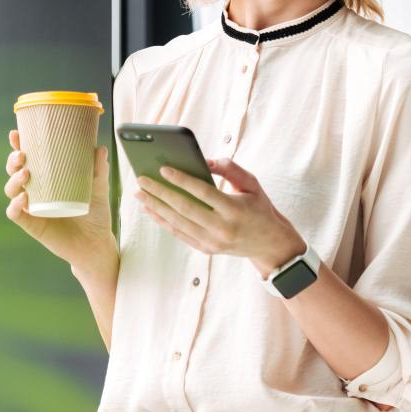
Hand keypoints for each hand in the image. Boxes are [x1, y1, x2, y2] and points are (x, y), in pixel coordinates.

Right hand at [3, 129, 117, 273]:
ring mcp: (32, 208)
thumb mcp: (98, 187)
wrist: (96, 244)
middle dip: (12, 160)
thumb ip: (98, 169)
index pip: (29, 158)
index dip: (19, 145)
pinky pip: (15, 214)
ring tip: (26, 173)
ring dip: (13, 180)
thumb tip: (100, 148)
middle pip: (14, 171)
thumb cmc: (95, 213)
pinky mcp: (32, 225)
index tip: (16, 134)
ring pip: (11, 190)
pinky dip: (15, 205)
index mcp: (47, 177)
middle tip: (22, 154)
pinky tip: (23, 198)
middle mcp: (36, 190)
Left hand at [134, 156, 304, 277]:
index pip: (203, 192)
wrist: (270, 244)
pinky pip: (179, 234)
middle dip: (160, 193)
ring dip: (156, 207)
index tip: (163, 168)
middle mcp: (223, 228)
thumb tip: (203, 160)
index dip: (182, 180)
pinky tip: (151, 210)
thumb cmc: (260, 208)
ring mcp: (213, 242)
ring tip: (140, 193)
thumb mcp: (252, 184)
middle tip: (141, 179)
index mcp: (235, 210)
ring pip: (177, 223)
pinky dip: (163, 222)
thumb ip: (230, 168)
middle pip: (184, 208)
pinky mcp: (206, 250)